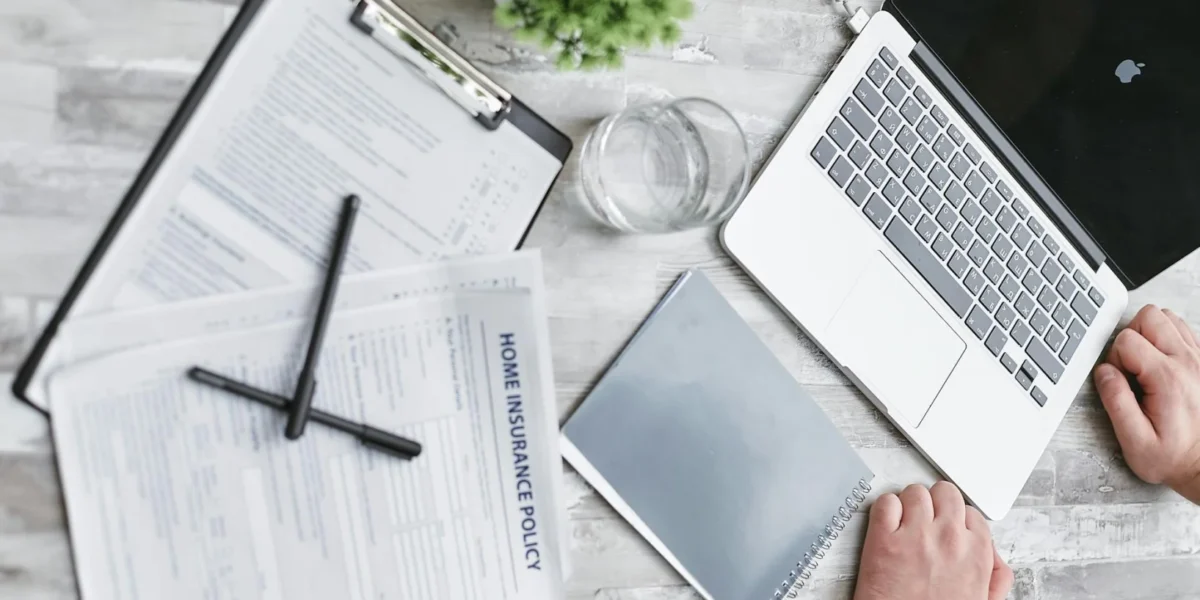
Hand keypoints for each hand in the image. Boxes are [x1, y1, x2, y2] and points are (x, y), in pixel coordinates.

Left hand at [853, 482, 1011, 599]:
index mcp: (977, 551)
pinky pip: (885, 502)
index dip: (954, 518)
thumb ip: (994, 575)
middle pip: (945, 492)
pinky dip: (884, 510)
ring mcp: (916, 535)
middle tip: (925, 520)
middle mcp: (949, 537)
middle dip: (935, 503)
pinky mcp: (883, 538)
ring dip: (909, 505)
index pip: (969, 511)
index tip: (945, 526)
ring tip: (904, 524)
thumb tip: (994, 558)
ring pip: (915, 492)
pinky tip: (886, 526)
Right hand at [1094, 305, 1199, 502]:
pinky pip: (1185, 331)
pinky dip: (1169, 338)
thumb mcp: (1135, 441)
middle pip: (1150, 316)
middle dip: (1132, 335)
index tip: (1120, 380)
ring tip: (1146, 362)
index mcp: (1168, 379)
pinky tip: (1163, 363)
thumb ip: (1116, 402)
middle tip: (1131, 364)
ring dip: (1151, 334)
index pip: (1127, 340)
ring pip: (1169, 317)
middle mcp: (1189, 363)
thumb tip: (1104, 372)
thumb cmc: (1174, 457)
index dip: (1114, 357)